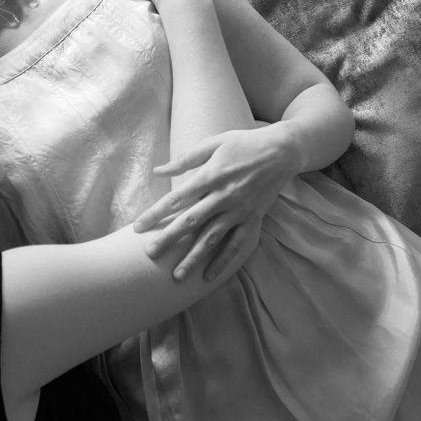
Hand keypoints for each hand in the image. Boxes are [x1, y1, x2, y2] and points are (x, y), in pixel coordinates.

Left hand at [137, 124, 297, 279]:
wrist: (282, 151)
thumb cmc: (243, 144)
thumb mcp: (213, 144)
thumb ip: (185, 160)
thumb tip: (158, 170)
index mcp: (210, 176)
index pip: (176, 199)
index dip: (155, 214)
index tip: (138, 227)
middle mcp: (222, 196)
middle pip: (190, 222)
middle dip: (169, 239)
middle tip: (150, 254)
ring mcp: (238, 210)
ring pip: (212, 238)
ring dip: (193, 257)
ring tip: (176, 276)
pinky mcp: (252, 219)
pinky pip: (236, 244)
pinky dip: (223, 262)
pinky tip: (208, 276)